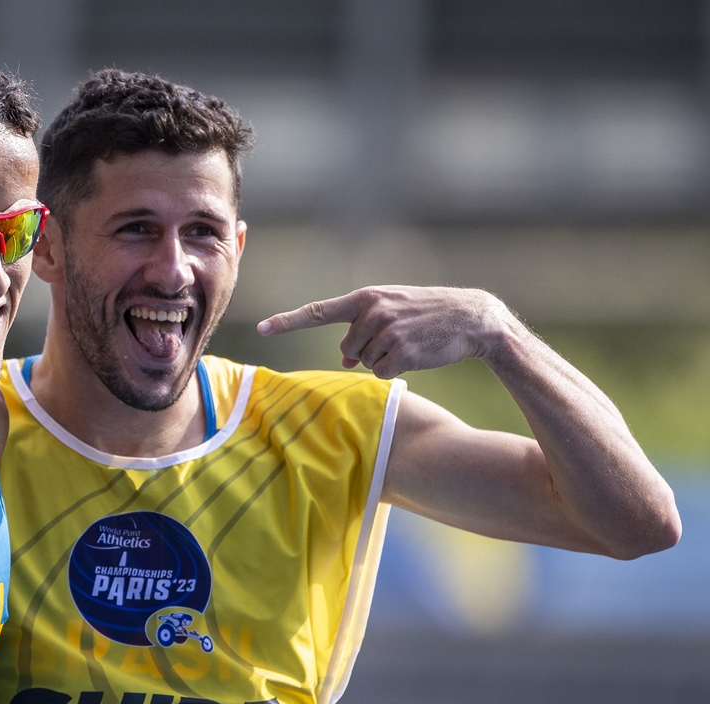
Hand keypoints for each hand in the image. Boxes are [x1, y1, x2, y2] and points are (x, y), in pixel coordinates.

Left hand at [257, 286, 512, 378]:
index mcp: (365, 298)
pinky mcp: (401, 353)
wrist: (472, 318)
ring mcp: (386, 332)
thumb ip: (362, 328)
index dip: (287, 321)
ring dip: (385, 359)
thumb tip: (344, 360)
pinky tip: (416, 355)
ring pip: (365, 363)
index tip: (261, 328)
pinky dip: (396, 370)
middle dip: (367, 351)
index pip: (318, 312)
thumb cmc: (428, 314)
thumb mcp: (392, 311)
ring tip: (411, 341)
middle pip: (348, 350)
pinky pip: (382, 374)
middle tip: (399, 336)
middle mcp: (372, 312)